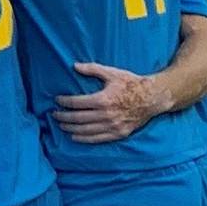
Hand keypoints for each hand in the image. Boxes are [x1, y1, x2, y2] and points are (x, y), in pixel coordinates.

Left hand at [52, 62, 174, 143]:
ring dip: (71, 128)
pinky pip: (98, 139)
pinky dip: (84, 139)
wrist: (152, 98)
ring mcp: (113, 126)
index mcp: (103, 99)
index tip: (57, 100)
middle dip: (64, 117)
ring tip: (61, 125)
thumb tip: (75, 66)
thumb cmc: (131, 83)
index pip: (77, 103)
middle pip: (78, 118)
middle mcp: (107, 115)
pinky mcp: (119, 133)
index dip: (64, 102)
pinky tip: (75, 136)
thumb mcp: (112, 73)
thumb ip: (93, 69)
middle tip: (54, 114)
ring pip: (86, 130)